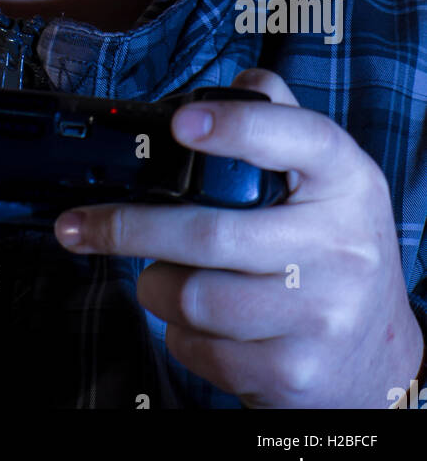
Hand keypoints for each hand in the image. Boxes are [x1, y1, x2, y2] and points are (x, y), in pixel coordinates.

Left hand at [53, 68, 424, 407]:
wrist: (380, 353)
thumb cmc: (335, 247)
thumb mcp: (327, 178)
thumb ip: (276, 122)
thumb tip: (223, 88)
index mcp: (345, 180)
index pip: (294, 139)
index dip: (234, 128)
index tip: (180, 124)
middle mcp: (339, 247)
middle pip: (209, 233)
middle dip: (127, 228)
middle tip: (80, 224)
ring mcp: (319, 315)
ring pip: (193, 298)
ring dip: (154, 285)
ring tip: (159, 275)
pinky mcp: (292, 373)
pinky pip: (201, 349)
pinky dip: (179, 333)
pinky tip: (195, 321)